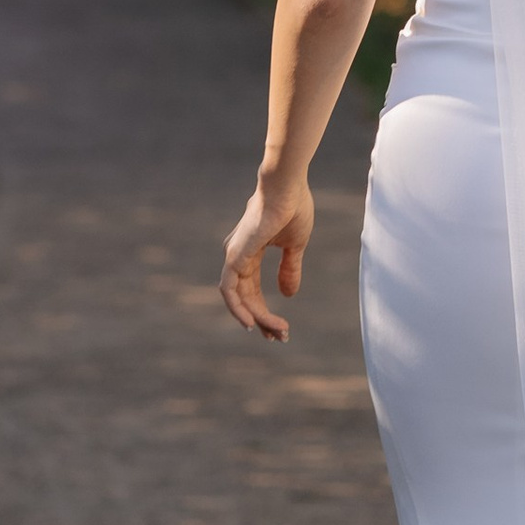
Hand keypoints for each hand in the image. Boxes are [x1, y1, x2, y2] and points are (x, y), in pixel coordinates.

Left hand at [220, 178, 313, 339]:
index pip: (252, 290)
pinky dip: (239, 308)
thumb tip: (288, 295)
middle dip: (262, 320)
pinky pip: (230, 290)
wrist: (287, 187)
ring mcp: (234, 255)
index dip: (265, 311)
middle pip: (244, 298)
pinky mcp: (234, 255)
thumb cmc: (293, 207)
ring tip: (276, 332)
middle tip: (280, 337)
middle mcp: (237, 255)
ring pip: (238, 298)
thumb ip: (289, 269)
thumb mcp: (294, 245)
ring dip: (256, 317)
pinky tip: (253, 322)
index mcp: (250, 251)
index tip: (282, 328)